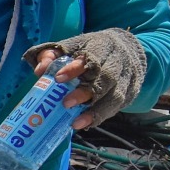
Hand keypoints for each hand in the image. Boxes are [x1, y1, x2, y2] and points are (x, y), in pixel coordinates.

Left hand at [27, 29, 147, 128]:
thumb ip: (52, 54)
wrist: (127, 50)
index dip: (74, 68)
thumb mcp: (72, 46)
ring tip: (76, 122)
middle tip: (65, 103)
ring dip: (95, 111)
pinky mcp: (129, 94)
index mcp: (101, 46)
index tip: (58, 78)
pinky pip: (116, 107)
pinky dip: (100, 116)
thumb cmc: (90, 50)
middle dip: (85, 92)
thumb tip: (40, 70)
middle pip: (105, 78)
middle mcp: (117, 62)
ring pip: (115, 96)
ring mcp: (126, 79)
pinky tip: (85, 123)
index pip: (90, 56)